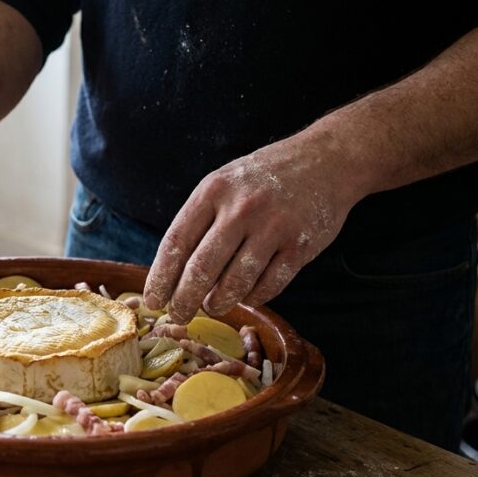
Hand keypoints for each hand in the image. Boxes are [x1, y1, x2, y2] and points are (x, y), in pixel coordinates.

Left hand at [143, 134, 363, 322]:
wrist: (325, 160)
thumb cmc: (264, 177)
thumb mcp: (223, 182)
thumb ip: (200, 219)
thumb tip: (173, 271)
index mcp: (213, 191)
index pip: (176, 242)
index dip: (161, 277)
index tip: (152, 300)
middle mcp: (241, 208)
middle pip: (201, 268)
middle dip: (184, 300)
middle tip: (178, 316)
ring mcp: (273, 227)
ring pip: (235, 282)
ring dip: (218, 302)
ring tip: (211, 307)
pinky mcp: (300, 246)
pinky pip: (269, 285)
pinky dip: (253, 297)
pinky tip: (245, 297)